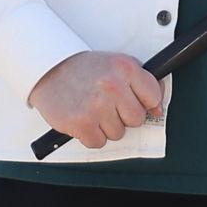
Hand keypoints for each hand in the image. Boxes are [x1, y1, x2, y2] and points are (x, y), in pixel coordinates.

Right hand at [26, 52, 164, 149]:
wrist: (49, 70)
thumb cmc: (83, 69)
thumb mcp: (115, 64)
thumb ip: (140, 82)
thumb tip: (158, 106)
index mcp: (125, 67)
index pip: (153, 96)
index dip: (147, 103)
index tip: (138, 103)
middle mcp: (113, 85)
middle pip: (137, 119)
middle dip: (124, 115)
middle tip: (109, 104)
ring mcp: (97, 106)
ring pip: (118, 133)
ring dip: (106, 126)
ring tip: (93, 108)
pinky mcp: (82, 124)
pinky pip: (99, 142)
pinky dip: (91, 135)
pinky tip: (84, 118)